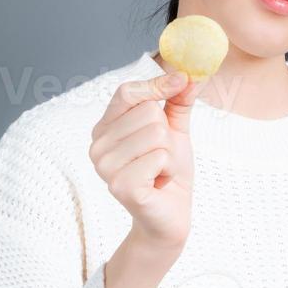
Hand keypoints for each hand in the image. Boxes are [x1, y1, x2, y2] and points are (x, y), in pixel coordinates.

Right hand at [89, 67, 202, 249]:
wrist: (171, 214)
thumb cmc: (168, 172)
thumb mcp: (174, 130)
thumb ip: (178, 100)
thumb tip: (190, 72)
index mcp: (105, 127)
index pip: (127, 91)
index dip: (156, 85)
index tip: (181, 82)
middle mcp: (98, 145)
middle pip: (148, 111)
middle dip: (167, 135)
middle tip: (162, 157)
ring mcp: (106, 167)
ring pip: (156, 134)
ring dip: (169, 154)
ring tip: (160, 171)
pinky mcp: (121, 186)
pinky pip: (159, 157)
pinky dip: (168, 169)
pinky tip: (158, 183)